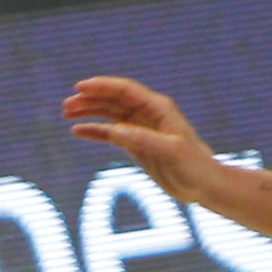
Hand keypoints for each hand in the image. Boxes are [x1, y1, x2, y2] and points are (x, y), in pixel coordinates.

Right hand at [64, 77, 222, 204]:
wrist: (204, 185)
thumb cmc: (194, 166)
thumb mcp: (170, 152)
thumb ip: (143, 140)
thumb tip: (115, 131)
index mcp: (158, 108)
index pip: (124, 90)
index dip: (102, 86)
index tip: (79, 87)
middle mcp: (147, 114)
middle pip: (113, 100)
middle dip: (90, 99)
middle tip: (66, 105)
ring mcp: (141, 129)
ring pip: (110, 115)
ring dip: (89, 112)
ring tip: (66, 113)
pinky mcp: (137, 145)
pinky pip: (111, 134)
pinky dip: (95, 132)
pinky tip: (78, 131)